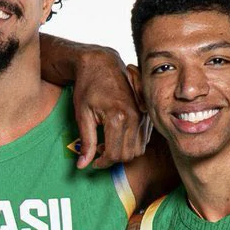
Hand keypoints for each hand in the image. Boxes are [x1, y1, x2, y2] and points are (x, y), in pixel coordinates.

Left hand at [68, 47, 146, 168]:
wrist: (101, 63)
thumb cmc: (88, 87)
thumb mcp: (82, 115)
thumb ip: (86, 142)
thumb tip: (82, 166)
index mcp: (118, 118)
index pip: (114, 154)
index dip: (102, 163)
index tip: (93, 162)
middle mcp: (135, 116)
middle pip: (128, 154)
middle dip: (112, 158)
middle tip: (97, 151)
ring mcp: (143, 114)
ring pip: (138, 148)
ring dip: (123, 151)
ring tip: (106, 143)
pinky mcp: (146, 112)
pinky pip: (144, 138)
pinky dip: (131, 142)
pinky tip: (117, 135)